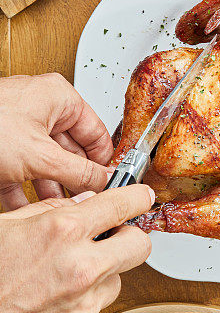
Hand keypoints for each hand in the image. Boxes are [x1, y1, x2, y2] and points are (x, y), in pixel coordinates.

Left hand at [0, 73, 113, 209]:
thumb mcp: (41, 156)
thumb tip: (105, 183)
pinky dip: (22, 193)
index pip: (96, 132)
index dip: (104, 161)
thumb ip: (80, 172)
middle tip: (85, 204)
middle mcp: (39, 110)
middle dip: (75, 182)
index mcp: (58, 99)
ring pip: (43, 165)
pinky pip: (19, 172)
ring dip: (49, 192)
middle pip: (70, 151)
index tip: (110, 186)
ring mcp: (16, 129)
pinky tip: (28, 214)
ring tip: (58, 214)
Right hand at [0, 184, 153, 312]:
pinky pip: (95, 311)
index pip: (122, 204)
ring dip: (101, 276)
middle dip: (130, 239)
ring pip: (117, 280)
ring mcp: (84, 305)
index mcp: (63, 232)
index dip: (137, 197)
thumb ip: (49, 210)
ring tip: (63, 279)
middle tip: (113, 239)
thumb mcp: (6, 226)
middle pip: (139, 245)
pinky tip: (52, 304)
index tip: (142, 197)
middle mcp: (82, 267)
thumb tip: (80, 204)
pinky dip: (81, 305)